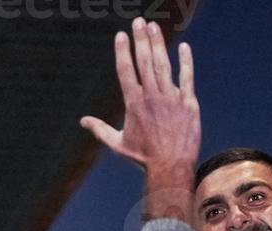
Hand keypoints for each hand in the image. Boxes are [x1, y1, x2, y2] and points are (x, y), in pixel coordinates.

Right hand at [80, 19, 199, 175]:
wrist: (171, 168)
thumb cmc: (143, 158)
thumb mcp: (117, 144)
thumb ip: (99, 129)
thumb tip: (82, 121)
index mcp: (133, 103)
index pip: (125, 70)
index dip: (123, 51)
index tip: (121, 35)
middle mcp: (151, 97)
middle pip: (144, 61)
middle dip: (140, 39)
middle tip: (138, 21)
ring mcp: (171, 99)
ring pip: (163, 65)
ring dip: (158, 44)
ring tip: (154, 27)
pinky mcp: (188, 104)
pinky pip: (187, 78)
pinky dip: (186, 62)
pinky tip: (183, 47)